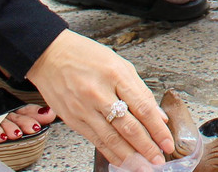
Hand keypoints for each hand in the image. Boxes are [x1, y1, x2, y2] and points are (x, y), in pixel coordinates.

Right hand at [25, 31, 172, 167]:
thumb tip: (158, 115)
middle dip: (146, 147)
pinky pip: (95, 140)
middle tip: (159, 160)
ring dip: (130, 156)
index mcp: (116, 75)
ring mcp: (84, 108)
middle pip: (128, 126)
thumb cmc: (86, 56)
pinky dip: (111, 153)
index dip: (158, 129)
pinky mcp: (73, 120)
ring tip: (143, 166)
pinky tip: (122, 160)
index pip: (143, 107)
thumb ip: (140, 90)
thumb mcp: (120, 64)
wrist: (50, 56)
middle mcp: (100, 93)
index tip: (167, 142)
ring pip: (111, 138)